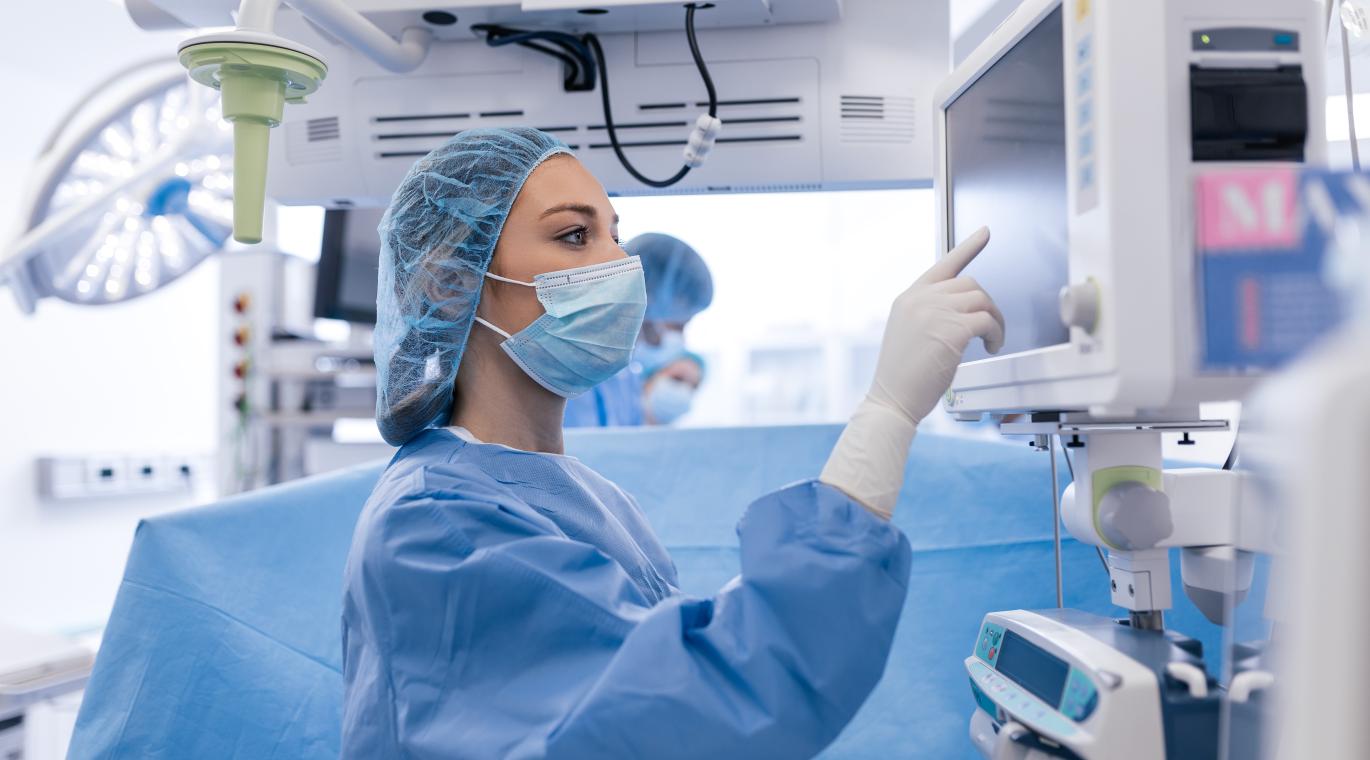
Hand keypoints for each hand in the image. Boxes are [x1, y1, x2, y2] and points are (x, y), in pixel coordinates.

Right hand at [819, 228, 1003, 517]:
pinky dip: (996, 333)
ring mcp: (935, 311)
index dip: (968, 247)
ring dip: (994, 319)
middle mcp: (921, 299)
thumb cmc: (901, 378)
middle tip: (990, 329)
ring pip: (982, 299)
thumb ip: (930, 315)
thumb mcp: (909, 335)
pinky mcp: (952, 329)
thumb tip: (963, 313)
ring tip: (991, 341)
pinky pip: (987, 320)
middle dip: (986, 305)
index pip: (943, 265)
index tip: (985, 233)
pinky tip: (991, 347)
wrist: (892, 400)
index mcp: (908, 298)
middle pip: (970, 283)